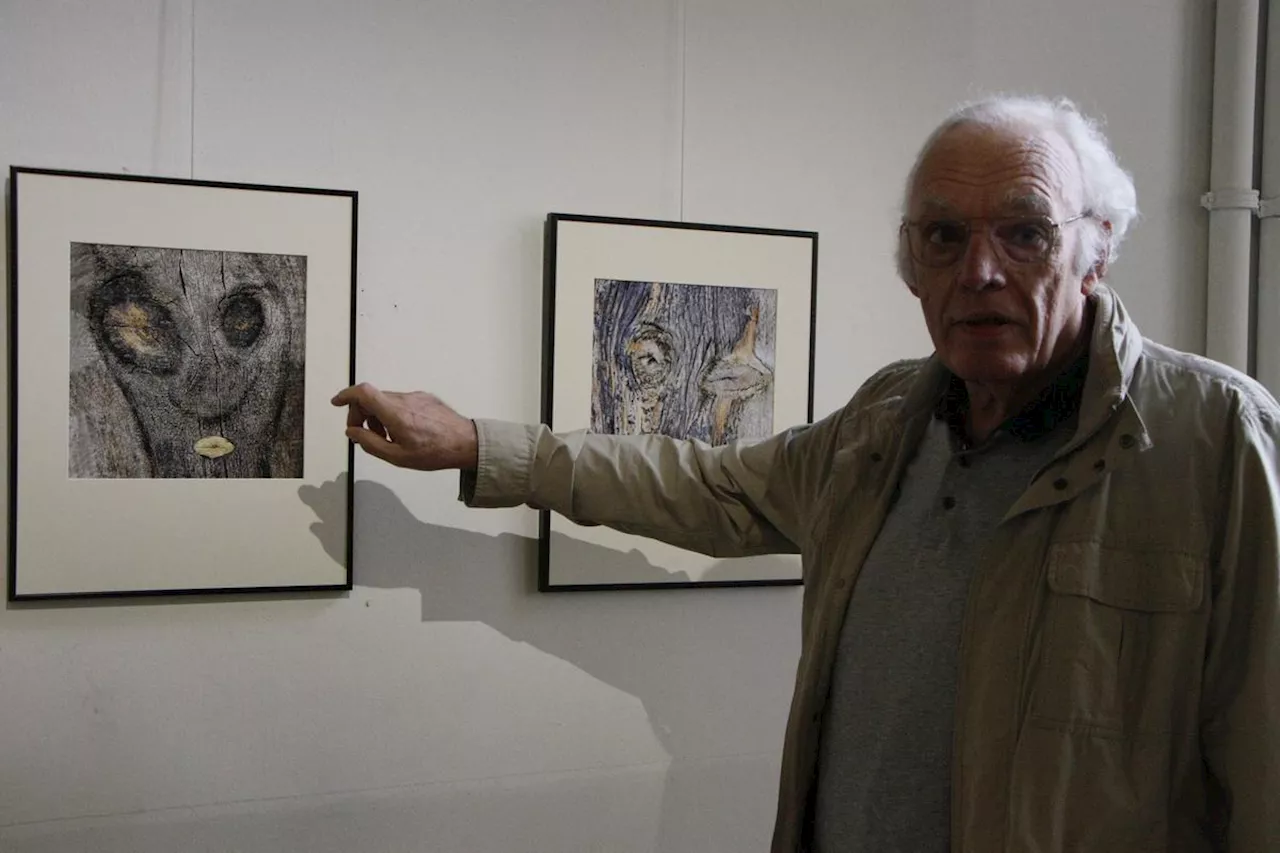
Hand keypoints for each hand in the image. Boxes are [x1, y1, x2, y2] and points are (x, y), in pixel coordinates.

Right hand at [330, 383, 478, 470]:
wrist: (466, 443)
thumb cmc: (435, 452)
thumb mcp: (397, 456)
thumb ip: (370, 443)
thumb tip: (352, 432)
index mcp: (395, 413)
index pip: (363, 392)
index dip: (346, 395)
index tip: (337, 403)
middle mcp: (405, 399)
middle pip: (371, 397)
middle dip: (360, 414)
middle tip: (362, 434)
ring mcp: (416, 396)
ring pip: (386, 400)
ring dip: (377, 416)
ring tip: (386, 437)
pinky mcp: (425, 398)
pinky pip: (401, 402)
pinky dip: (392, 413)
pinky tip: (401, 431)